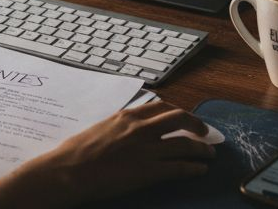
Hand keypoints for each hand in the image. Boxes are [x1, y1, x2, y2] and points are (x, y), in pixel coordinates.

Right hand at [30, 101, 214, 202]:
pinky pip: (181, 167)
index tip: (184, 118)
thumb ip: (118, 126)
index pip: (161, 107)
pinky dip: (195, 168)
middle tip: (204, 132)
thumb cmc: (75, 152)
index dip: (177, 112)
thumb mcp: (99, 128)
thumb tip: (127, 130)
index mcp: (126, 116)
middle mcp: (140, 128)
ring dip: (202, 149)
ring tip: (209, 154)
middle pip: (179, 118)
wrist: (68, 171)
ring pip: (185, 144)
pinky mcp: (149, 171)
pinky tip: (201, 170)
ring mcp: (146, 149)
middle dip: (196, 124)